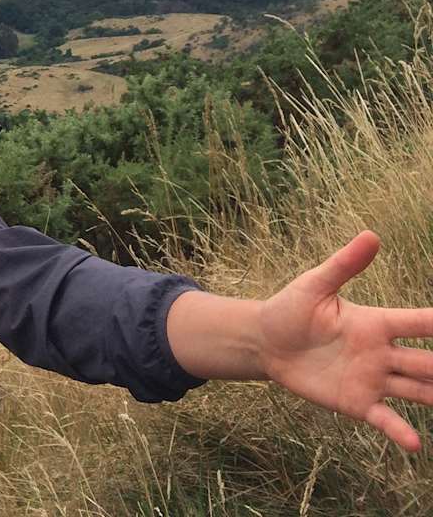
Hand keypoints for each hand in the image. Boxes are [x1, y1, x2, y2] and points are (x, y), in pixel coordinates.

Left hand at [258, 230, 432, 451]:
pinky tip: (416, 445)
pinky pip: (385, 418)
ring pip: (419, 391)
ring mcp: (373, 380)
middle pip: (428, 362)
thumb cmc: (291, 309)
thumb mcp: (315, 285)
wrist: (264, 342)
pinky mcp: (357, 402)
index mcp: (376, 323)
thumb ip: (344, 265)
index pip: (418, 323)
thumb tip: (371, 235)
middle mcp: (382, 353)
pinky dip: (400, 431)